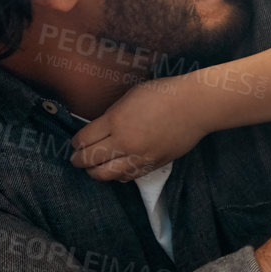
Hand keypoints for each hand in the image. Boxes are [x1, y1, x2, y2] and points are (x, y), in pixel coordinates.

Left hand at [68, 75, 207, 179]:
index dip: (75, 143)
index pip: (83, 140)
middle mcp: (125, 141)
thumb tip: (100, 129)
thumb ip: (112, 115)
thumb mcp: (130, 97)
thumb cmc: (164, 94)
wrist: (195, 106)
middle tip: (77, 159)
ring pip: (106, 175)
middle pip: (90, 160)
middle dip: (79, 160)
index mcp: (116, 120)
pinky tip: (115, 170)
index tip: (76, 142)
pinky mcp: (153, 164)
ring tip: (93, 168)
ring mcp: (139, 156)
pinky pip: (127, 177)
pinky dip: (116, 176)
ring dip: (94, 172)